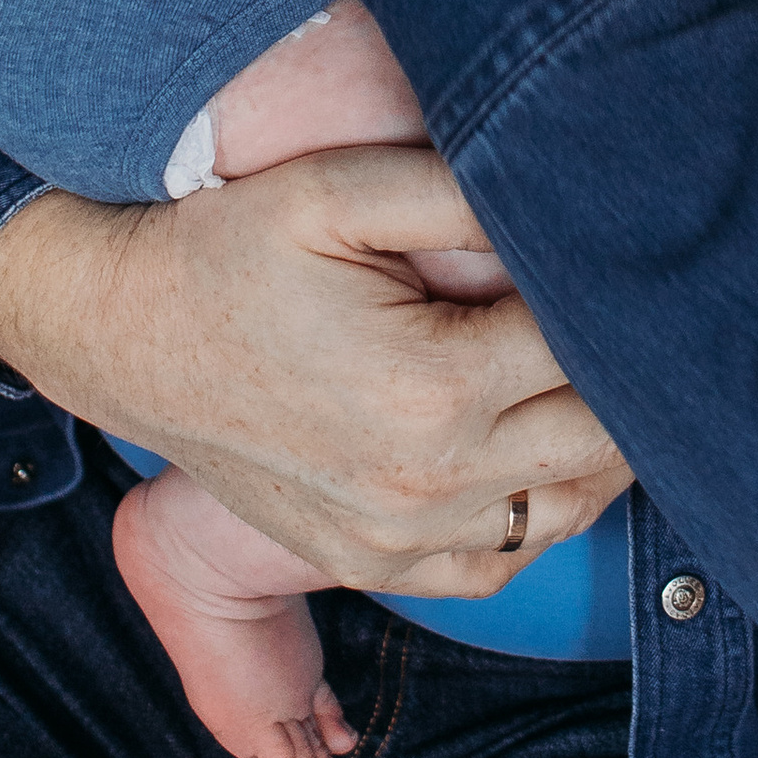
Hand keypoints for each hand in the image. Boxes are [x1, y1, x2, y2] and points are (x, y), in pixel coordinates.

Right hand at [0, 153, 629, 597]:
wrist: (126, 334)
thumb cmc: (230, 247)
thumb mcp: (338, 189)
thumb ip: (464, 194)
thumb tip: (568, 208)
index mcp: (432, 387)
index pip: (591, 348)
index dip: (621, 298)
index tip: (629, 258)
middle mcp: (427, 484)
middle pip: (604, 438)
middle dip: (629, 371)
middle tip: (631, 309)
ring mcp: (399, 541)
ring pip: (570, 509)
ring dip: (600, 443)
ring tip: (593, 367)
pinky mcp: (372, 568)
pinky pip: (503, 561)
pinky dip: (540, 509)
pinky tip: (536, 442)